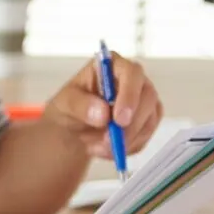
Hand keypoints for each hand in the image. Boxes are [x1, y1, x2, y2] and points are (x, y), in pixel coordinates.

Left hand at [45, 51, 163, 159]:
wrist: (73, 127)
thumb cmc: (69, 107)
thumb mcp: (65, 104)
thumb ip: (81, 105)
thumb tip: (103, 114)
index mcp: (113, 64)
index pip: (131, 73)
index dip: (129, 95)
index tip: (119, 120)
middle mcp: (133, 78)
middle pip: (147, 97)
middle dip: (131, 124)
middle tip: (111, 142)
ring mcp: (143, 98)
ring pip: (149, 119)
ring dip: (127, 139)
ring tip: (99, 148)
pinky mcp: (148, 118)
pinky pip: (146, 135)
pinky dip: (129, 146)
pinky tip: (107, 149)